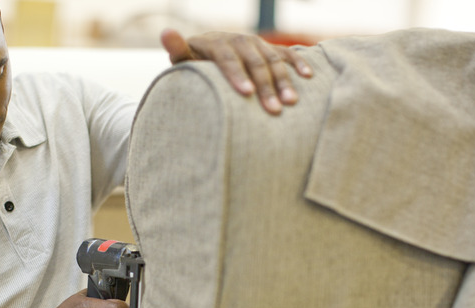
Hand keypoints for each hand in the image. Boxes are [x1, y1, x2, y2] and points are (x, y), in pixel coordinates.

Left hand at [160, 28, 312, 114]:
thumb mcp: (182, 59)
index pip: (227, 58)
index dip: (236, 75)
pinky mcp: (268, 48)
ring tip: (290, 103)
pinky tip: (308, 77)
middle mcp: (238, 39)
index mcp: (215, 42)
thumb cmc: (193, 64)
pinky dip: (298, 63)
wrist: (208, 54)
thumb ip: (176, 49)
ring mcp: (255, 43)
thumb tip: (166, 32)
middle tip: (272, 110)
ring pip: (272, 60)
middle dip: (264, 86)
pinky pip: (286, 54)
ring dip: (284, 81)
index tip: (246, 94)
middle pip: (253, 61)